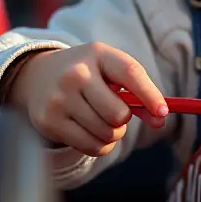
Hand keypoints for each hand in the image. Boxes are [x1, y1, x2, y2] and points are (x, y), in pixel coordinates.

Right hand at [4, 43, 167, 156]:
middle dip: (124, 119)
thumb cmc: (87, 74)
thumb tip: (161, 119)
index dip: (150, 94)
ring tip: (101, 120)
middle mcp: (76, 74)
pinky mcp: (49, 121)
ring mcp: (60, 98)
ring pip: (106, 133)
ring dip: (112, 134)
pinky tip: (91, 131)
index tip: (163, 113)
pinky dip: (100, 145)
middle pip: (118, 113)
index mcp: (98, 54)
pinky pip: (91, 146)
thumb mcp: (109, 71)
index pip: (130, 72)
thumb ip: (137, 92)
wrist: (37, 75)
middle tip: (117, 114)